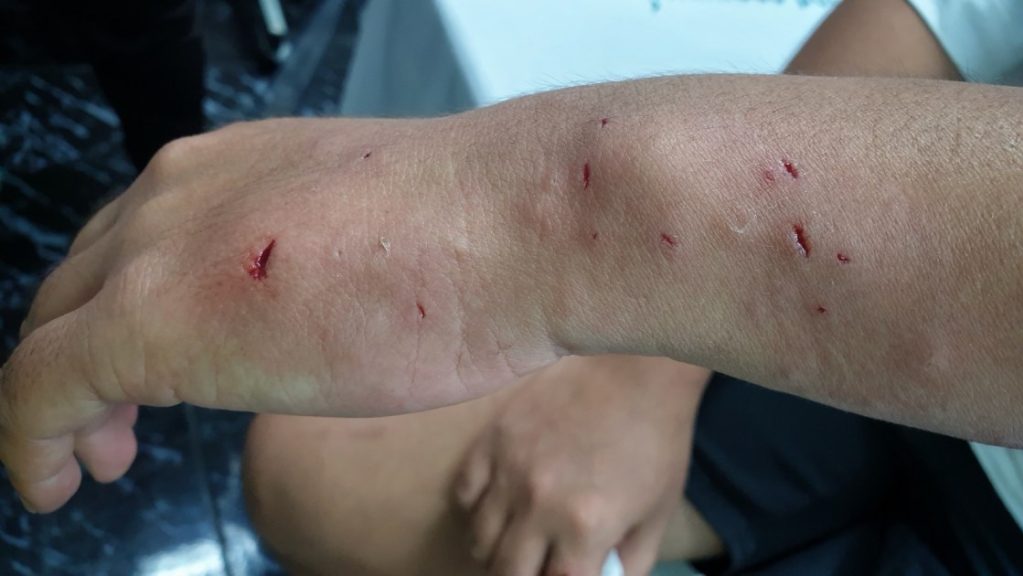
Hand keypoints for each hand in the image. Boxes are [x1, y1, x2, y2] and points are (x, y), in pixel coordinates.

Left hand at [1, 116, 569, 512]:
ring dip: (56, 406)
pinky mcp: (150, 325)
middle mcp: (183, 195)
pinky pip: (36, 391)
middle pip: (83, 283)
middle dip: (80, 360)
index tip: (136, 371)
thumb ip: (318, 262)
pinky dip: (28, 443)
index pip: (138, 239)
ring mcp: (161, 254)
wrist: (519, 225)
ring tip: (88, 460)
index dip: (119, 310)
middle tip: (108, 426)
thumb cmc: (481, 235)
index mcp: (236, 168)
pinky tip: (55, 482)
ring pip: (52, 334)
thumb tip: (320, 309)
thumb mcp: (376, 234)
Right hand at [454, 356, 708, 575]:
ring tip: (516, 544)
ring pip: (480, 540)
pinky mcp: (494, 439)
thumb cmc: (655, 442)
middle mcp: (539, 505)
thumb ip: (630, 564)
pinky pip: (465, 493)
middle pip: (508, 572)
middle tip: (537, 566)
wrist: (638, 369)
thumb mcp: (655, 515)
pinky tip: (498, 507)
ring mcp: (510, 470)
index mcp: (584, 528)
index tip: (563, 574)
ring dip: (497, 551)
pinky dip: (476, 510)